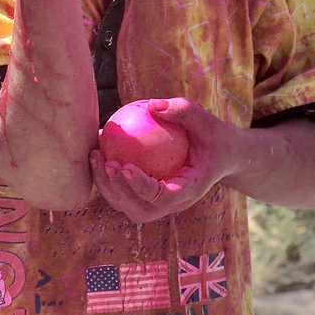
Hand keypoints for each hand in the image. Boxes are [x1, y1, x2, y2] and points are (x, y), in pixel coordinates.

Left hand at [89, 98, 236, 222]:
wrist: (220, 155)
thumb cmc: (212, 136)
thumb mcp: (207, 121)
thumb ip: (183, 111)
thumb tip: (152, 105)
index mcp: (189, 191)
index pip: (162, 197)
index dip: (140, 186)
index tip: (124, 165)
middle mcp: (172, 203)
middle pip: (139, 209)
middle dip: (118, 190)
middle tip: (106, 162)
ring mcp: (157, 203)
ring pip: (125, 204)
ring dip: (106, 185)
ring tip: (95, 155)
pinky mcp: (145, 195)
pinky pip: (121, 189)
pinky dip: (105, 174)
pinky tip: (96, 146)